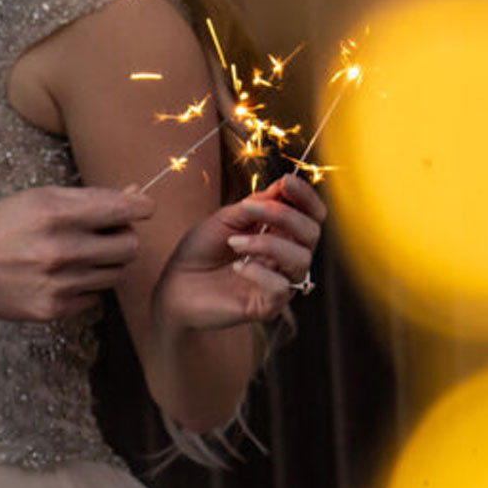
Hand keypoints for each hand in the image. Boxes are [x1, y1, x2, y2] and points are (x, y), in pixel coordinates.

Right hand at [0, 186, 153, 322]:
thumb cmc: (4, 224)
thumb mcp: (42, 198)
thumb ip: (91, 198)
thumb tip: (135, 196)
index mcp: (58, 213)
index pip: (125, 210)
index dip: (141, 207)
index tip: (140, 208)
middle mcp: (62, 249)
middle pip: (130, 247)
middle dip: (123, 237)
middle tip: (104, 234)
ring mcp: (59, 283)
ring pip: (116, 274)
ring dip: (105, 263)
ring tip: (78, 255)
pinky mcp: (53, 309)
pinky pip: (94, 298)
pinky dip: (85, 286)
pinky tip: (62, 277)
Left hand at [152, 174, 325, 331]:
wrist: (176, 284)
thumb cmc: (200, 251)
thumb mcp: (225, 219)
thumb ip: (255, 205)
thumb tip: (283, 185)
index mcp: (279, 233)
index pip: (310, 214)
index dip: (304, 196)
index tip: (286, 182)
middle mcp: (285, 257)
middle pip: (312, 233)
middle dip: (284, 215)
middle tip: (248, 209)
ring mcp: (280, 281)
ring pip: (301, 259)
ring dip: (266, 243)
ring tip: (233, 242)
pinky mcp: (269, 305)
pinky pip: (282, 287)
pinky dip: (259, 272)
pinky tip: (236, 268)